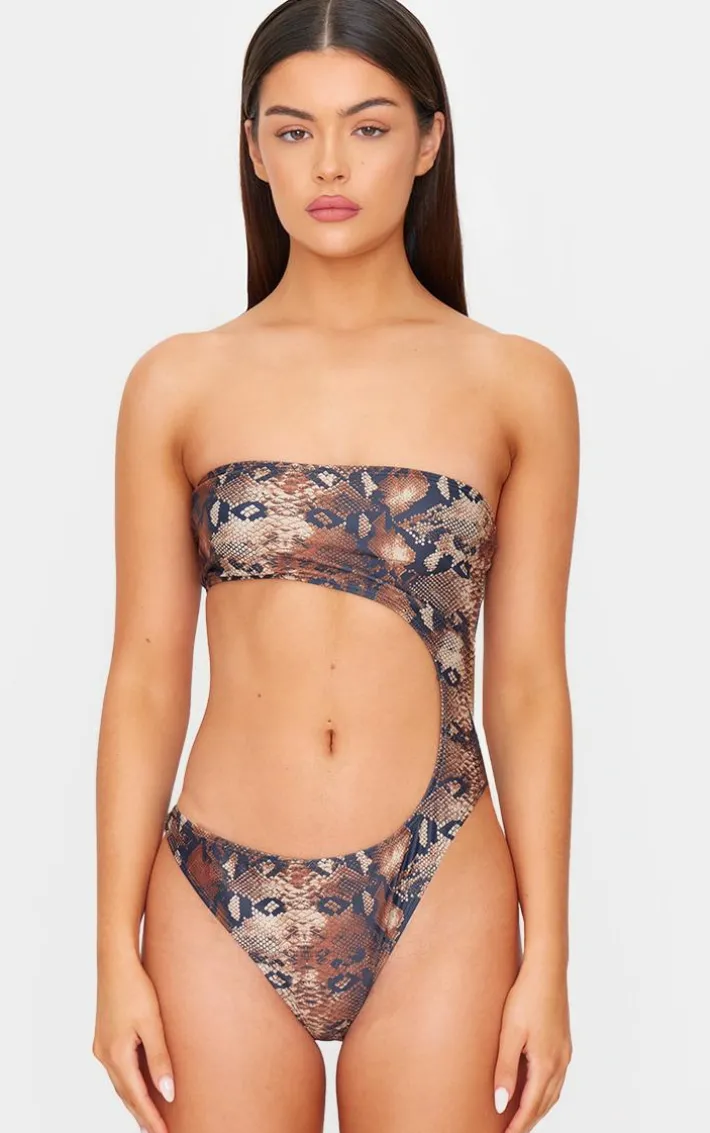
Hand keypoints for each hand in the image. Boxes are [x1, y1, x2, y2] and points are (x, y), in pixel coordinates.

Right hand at [92, 950, 174, 1132]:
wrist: (115, 961)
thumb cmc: (135, 987)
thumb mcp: (152, 1023)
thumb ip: (160, 1059)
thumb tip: (168, 1093)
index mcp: (116, 1055)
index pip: (137, 1097)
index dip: (151, 1118)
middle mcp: (104, 1055)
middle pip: (125, 1095)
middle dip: (141, 1115)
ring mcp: (101, 1046)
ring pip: (120, 1083)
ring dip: (134, 1101)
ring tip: (148, 1118)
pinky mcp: (104, 1037)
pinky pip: (117, 1069)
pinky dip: (128, 1083)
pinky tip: (137, 1085)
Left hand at [493, 957, 572, 1132]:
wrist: (547, 969)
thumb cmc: (525, 997)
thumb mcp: (510, 1034)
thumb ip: (505, 1070)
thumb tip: (500, 1104)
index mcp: (547, 1064)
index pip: (531, 1106)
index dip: (518, 1124)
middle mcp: (560, 1062)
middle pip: (545, 1103)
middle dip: (529, 1120)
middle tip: (512, 1132)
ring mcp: (565, 1052)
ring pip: (553, 1091)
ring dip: (538, 1107)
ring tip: (522, 1116)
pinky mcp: (564, 1042)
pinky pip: (556, 1077)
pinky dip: (545, 1091)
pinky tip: (535, 1087)